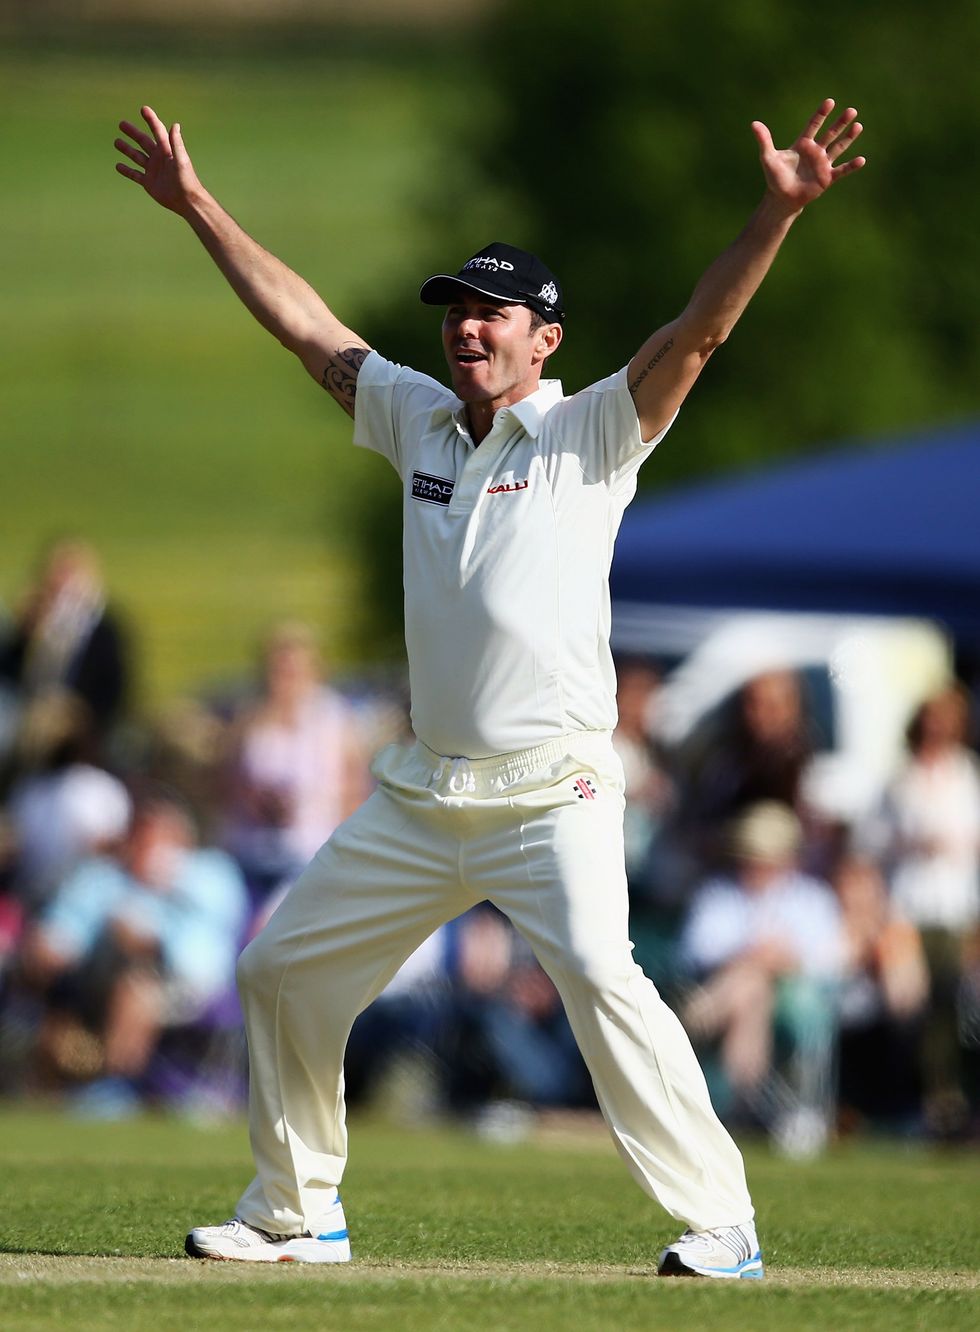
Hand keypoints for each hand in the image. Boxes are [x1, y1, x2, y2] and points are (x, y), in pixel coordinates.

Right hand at [114, 105, 201, 214]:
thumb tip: (175, 124)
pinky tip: (118, 166)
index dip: (151, 120)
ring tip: (116, 142)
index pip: (157, 131)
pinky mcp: (149, 183)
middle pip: (143, 142)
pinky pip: (135, 175)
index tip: (143, 109)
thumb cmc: (187, 180)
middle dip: (133, 133)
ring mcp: (153, 170)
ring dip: (127, 149)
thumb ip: (176, 143)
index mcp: (166, 151)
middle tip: (121, 124)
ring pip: (137, 156)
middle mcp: (159, 158)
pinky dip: (127, 170)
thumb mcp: (181, 160)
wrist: (186, 201)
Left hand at [752, 98, 865, 214]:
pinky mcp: (827, 178)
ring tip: (858, 126)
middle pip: (830, 133)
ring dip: (848, 138)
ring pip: (838, 147)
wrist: (782, 199)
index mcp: (803, 144)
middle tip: (851, 111)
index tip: (830, 102)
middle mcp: (815, 151)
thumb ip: (764, 140)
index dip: (821, 114)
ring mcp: (822, 163)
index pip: (813, 125)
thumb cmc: (775, 178)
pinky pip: (841, 170)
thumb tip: (754, 123)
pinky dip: (851, 166)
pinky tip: (861, 160)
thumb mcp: (768, 158)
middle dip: (840, 123)